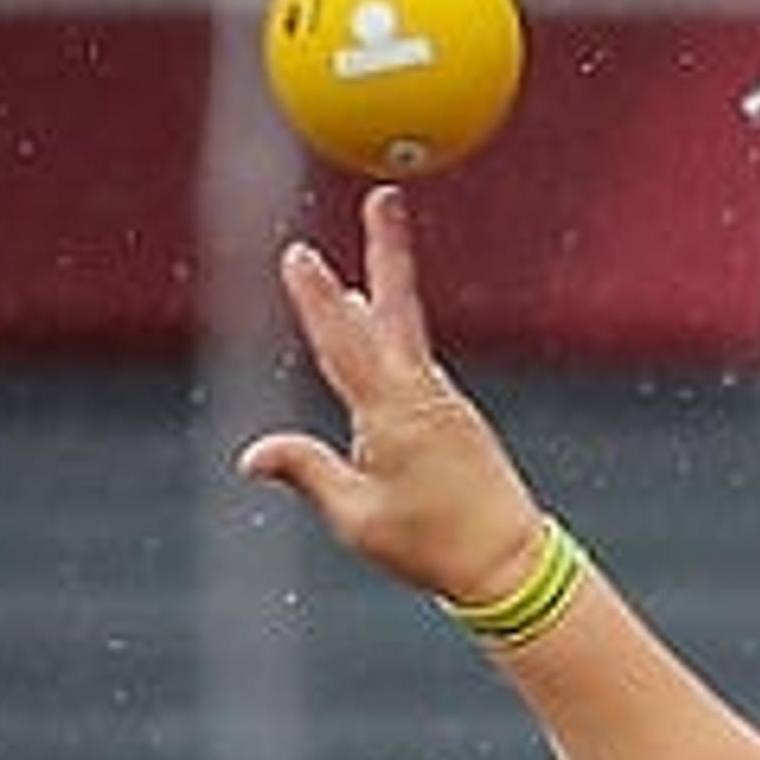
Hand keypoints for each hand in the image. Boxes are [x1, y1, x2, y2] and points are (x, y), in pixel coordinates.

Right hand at [234, 184, 552, 610]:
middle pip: (395, 309)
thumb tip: (250, 455)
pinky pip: (413, 362)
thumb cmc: (430, 547)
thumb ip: (307, 472)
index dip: (318, 299)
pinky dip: (390, 337)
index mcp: (392, 416)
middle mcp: (421, 396)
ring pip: (402, 335)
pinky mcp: (454, 414)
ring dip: (380, 293)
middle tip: (386, 197)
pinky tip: (377, 321)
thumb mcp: (355, 518)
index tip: (299, 254)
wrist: (509, 563)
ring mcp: (443, 401)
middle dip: (387, 250)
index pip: (344, 344)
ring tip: (355, 276)